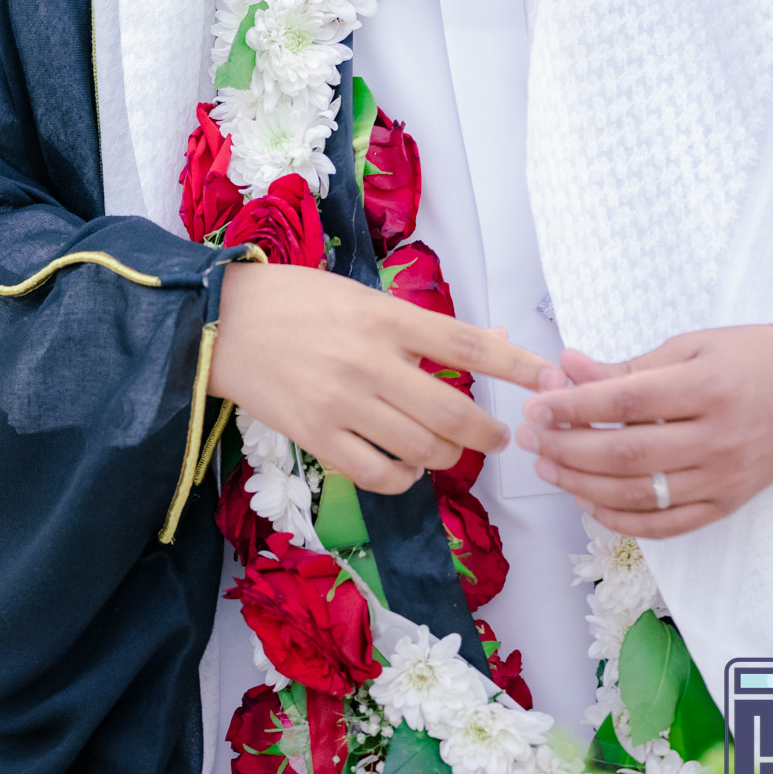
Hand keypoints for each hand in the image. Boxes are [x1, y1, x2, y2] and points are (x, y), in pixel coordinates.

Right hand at [210, 262, 547, 494]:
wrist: (223, 322)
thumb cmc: (297, 300)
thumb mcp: (363, 295)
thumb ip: (421, 324)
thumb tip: (491, 339)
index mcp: (385, 316)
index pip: (466, 344)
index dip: (516, 365)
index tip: (549, 380)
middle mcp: (370, 360)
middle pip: (453, 411)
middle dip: (489, 433)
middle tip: (499, 437)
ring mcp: (343, 402)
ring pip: (422, 448)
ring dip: (447, 456)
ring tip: (447, 450)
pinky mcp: (316, 436)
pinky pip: (379, 474)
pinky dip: (405, 478)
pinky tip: (406, 468)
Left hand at [515, 324, 772, 536]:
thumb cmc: (745, 358)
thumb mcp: (687, 347)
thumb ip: (626, 367)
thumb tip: (565, 369)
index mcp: (707, 388)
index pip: (627, 402)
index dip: (575, 406)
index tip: (537, 405)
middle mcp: (716, 438)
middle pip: (626, 453)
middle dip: (567, 447)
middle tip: (530, 438)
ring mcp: (722, 479)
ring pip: (639, 494)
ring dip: (583, 484)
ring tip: (548, 466)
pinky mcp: (725, 505)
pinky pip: (665, 525)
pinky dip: (620, 520)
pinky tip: (588, 500)